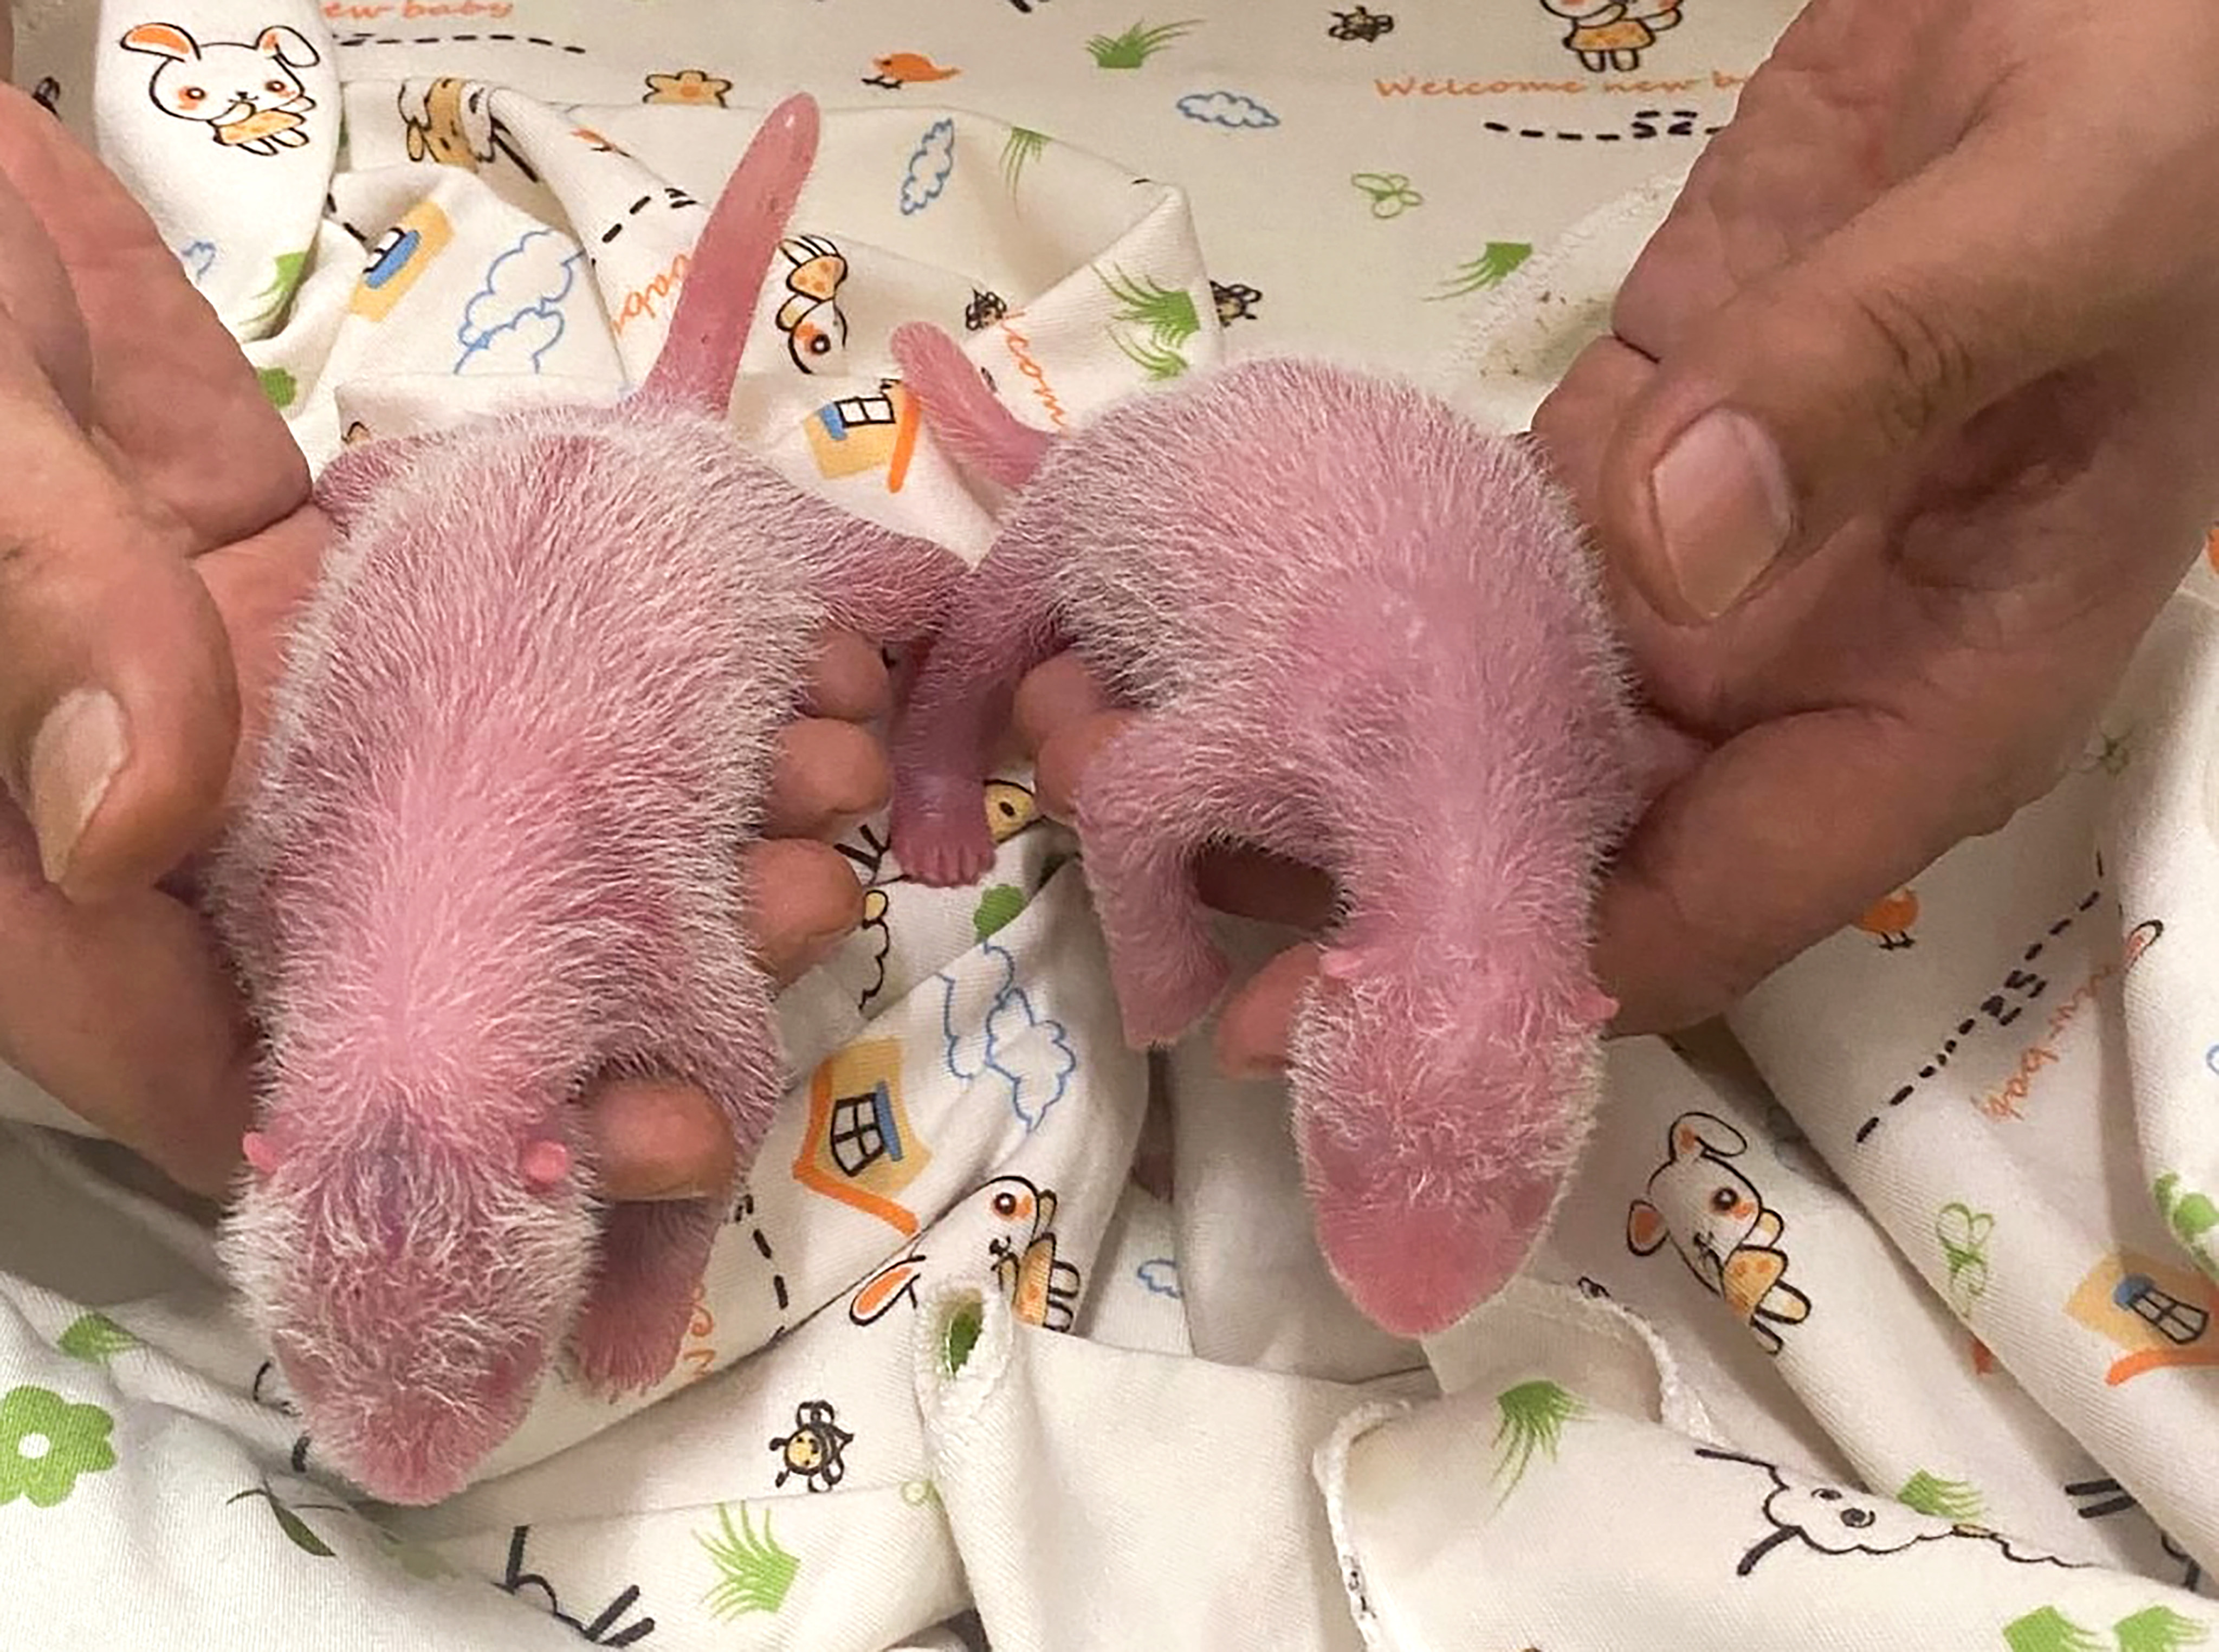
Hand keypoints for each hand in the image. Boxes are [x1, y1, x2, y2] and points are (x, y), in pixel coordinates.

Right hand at [0, 85, 883, 1198]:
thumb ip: (45, 630)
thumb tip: (136, 824)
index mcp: (44, 862)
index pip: (220, 1069)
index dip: (421, 1137)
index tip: (618, 1141)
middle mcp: (185, 822)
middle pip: (420, 968)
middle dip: (628, 980)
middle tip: (799, 918)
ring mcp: (287, 715)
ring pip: (504, 827)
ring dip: (686, 823)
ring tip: (831, 776)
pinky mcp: (358, 616)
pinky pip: (526, 683)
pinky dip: (658, 686)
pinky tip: (788, 670)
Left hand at [1021, 0, 2218, 1062]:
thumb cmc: (2171, 114)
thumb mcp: (2062, 226)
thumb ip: (1880, 372)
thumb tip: (1672, 545)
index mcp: (1933, 693)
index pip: (1706, 908)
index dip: (1510, 978)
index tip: (1309, 1013)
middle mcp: (1798, 669)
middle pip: (1559, 842)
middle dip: (1361, 876)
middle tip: (1136, 858)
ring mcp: (1706, 564)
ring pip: (1493, 712)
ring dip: (1321, 745)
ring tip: (1119, 745)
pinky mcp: (1637, 446)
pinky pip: (1479, 561)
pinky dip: (1352, 595)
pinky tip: (1210, 615)